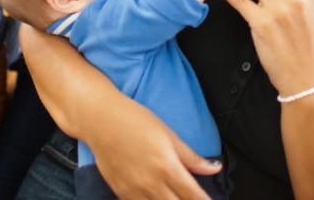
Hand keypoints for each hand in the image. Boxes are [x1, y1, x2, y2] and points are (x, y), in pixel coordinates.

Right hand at [19, 24, 220, 198]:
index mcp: (167, 167)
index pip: (194, 196)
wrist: (99, 120)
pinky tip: (160, 197)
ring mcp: (134, 191)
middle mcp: (151, 184)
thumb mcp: (169, 135)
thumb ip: (192, 157)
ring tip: (178, 197)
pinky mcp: (121, 193)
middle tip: (196, 198)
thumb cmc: (134, 121)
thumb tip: (214, 168)